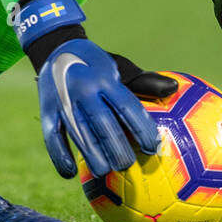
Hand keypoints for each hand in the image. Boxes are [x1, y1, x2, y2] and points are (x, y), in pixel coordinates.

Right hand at [37, 38, 162, 178]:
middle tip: (127, 164)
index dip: (142, 130)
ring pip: (79, 135)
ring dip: (93, 157)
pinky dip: (60, 157)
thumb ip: (144, 81)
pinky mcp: (47, 110)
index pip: (128, 108)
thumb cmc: (96, 63)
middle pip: (104, 126)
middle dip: (118, 150)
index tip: (152, 148)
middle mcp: (84, 89)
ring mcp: (63, 101)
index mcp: (106, 78)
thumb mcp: (119, 66)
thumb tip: (173, 88)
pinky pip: (52, 137)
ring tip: (104, 173)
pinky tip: (70, 173)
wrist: (56, 47)